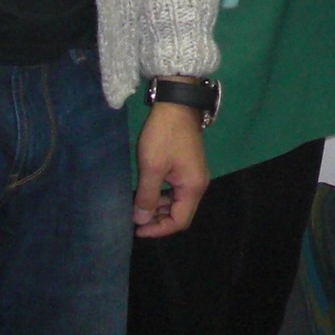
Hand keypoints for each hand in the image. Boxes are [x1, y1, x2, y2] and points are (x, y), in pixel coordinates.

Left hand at [133, 99, 209, 237]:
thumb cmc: (164, 135)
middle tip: (136, 219)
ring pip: (178, 202)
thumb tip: (141, 220)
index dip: (158, 229)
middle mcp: (198, 185)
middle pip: (180, 214)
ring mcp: (194, 175)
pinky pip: (176, 190)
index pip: (179, 221)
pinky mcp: (188, 167)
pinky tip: (148, 192)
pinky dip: (162, 196)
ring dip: (159, 208)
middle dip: (158, 220)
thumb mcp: (151, 166)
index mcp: (193, 188)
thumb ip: (147, 196)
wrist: (176, 104)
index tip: (137, 229)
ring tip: (139, 207)